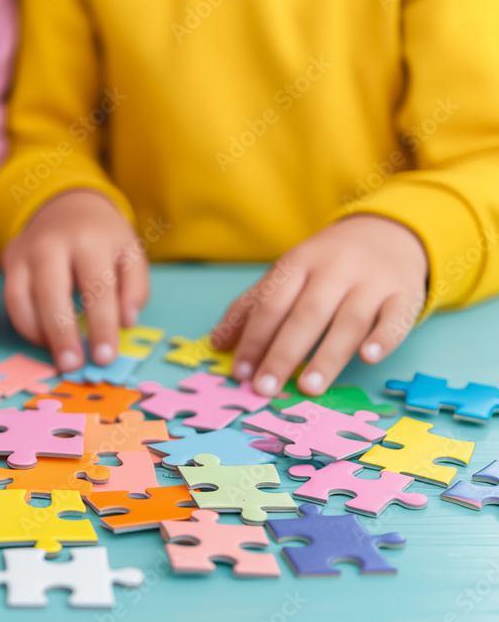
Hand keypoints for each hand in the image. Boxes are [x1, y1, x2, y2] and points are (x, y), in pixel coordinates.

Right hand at [0, 189, 149, 371]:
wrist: (67, 205)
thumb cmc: (103, 238)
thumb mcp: (130, 254)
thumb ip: (135, 288)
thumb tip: (125, 322)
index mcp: (90, 240)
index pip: (96, 288)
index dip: (101, 326)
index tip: (105, 357)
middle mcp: (52, 243)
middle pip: (52, 293)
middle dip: (62, 334)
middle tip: (73, 366)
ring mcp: (26, 251)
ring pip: (22, 298)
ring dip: (39, 334)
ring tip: (59, 358)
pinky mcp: (10, 260)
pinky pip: (12, 299)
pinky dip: (26, 325)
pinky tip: (45, 339)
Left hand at [212, 215, 427, 396]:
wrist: (388, 233)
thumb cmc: (327, 265)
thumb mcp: (288, 275)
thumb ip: (252, 306)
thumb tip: (216, 342)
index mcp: (298, 263)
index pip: (270, 304)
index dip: (253, 339)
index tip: (239, 373)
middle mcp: (334, 270)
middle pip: (305, 315)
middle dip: (282, 354)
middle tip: (265, 388)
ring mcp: (371, 282)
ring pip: (348, 321)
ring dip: (327, 356)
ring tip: (308, 388)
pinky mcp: (404, 294)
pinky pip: (396, 318)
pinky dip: (383, 338)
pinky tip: (369, 357)